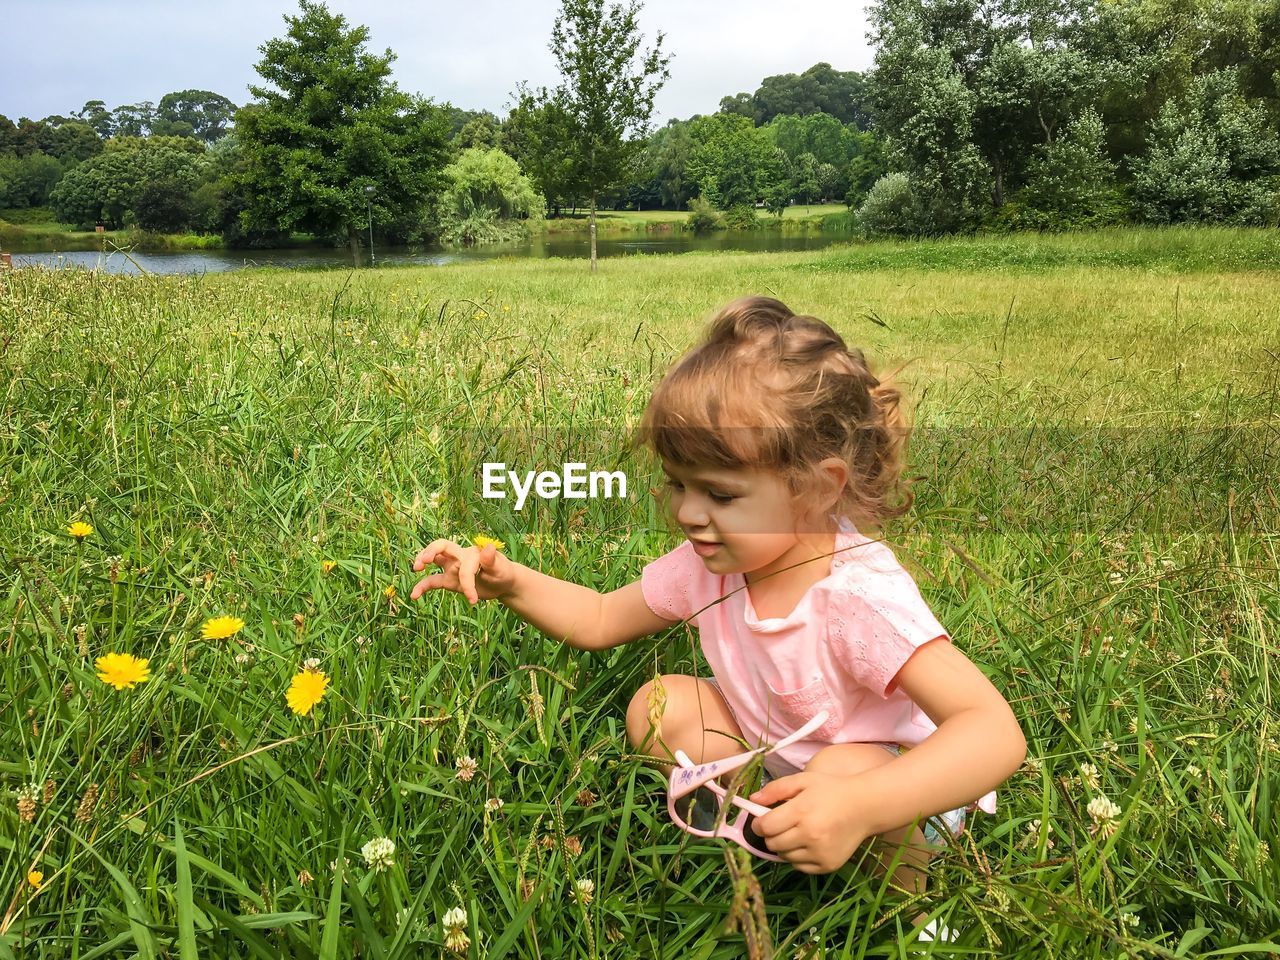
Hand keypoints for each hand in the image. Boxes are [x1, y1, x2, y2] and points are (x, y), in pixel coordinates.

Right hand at [410, 539, 516, 604]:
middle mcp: (460, 557)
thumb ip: (493, 560)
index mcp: (472, 553)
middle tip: (423, 562)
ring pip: (434, 561)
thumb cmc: (503, 572)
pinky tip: (414, 595)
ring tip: (416, 569)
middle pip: (441, 546)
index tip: (473, 599)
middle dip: (431, 551)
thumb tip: (488, 547)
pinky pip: (433, 581)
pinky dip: (422, 587)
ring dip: (423, 562)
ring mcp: (452, 568)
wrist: (502, 582)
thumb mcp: (501, 568)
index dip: (467, 582)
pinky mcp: (449, 580)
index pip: (464, 566)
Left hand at [749, 772, 868, 873]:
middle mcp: (809, 836)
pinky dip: (798, 857)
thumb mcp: (803, 780)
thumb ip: (775, 789)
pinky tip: (808, 843)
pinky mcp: (827, 865)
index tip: (762, 819)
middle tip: (781, 824)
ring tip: (797, 832)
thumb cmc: (831, 790)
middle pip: (772, 844)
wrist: (865, 806)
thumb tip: (751, 801)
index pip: (765, 827)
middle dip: (771, 834)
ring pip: (784, 857)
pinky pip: (799, 867)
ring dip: (784, 846)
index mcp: (801, 812)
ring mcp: (819, 853)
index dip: (759, 823)